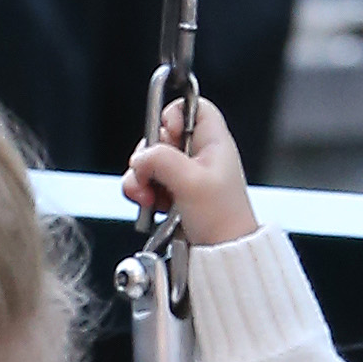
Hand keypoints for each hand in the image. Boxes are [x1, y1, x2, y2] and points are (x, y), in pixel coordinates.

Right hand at [122, 93, 256, 247]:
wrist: (222, 253)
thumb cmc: (222, 219)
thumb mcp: (191, 182)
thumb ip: (161, 160)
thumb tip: (140, 158)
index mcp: (213, 143)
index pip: (192, 107)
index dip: (174, 114)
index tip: (167, 134)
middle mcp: (198, 155)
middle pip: (160, 135)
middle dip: (147, 155)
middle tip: (149, 174)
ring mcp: (183, 174)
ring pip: (148, 160)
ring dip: (140, 177)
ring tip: (148, 196)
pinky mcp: (171, 192)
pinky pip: (145, 181)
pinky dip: (140, 191)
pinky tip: (149, 204)